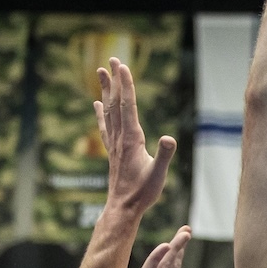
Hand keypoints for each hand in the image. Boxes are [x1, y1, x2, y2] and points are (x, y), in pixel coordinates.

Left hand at [98, 59, 176, 218]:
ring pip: (109, 110)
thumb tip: (169, 138)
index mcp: (132, 139)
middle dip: (114, 80)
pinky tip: (97, 104)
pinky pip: (105, 125)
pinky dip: (101, 112)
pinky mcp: (112, 150)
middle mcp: (120, 137)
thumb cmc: (143, 193)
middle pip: (116, 102)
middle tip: (112, 60)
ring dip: (105, 90)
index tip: (122, 66)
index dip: (126, 85)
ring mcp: (114, 143)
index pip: (128, 106)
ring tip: (100, 72)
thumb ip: (164, 155)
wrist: (123, 207)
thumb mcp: (158, 175)